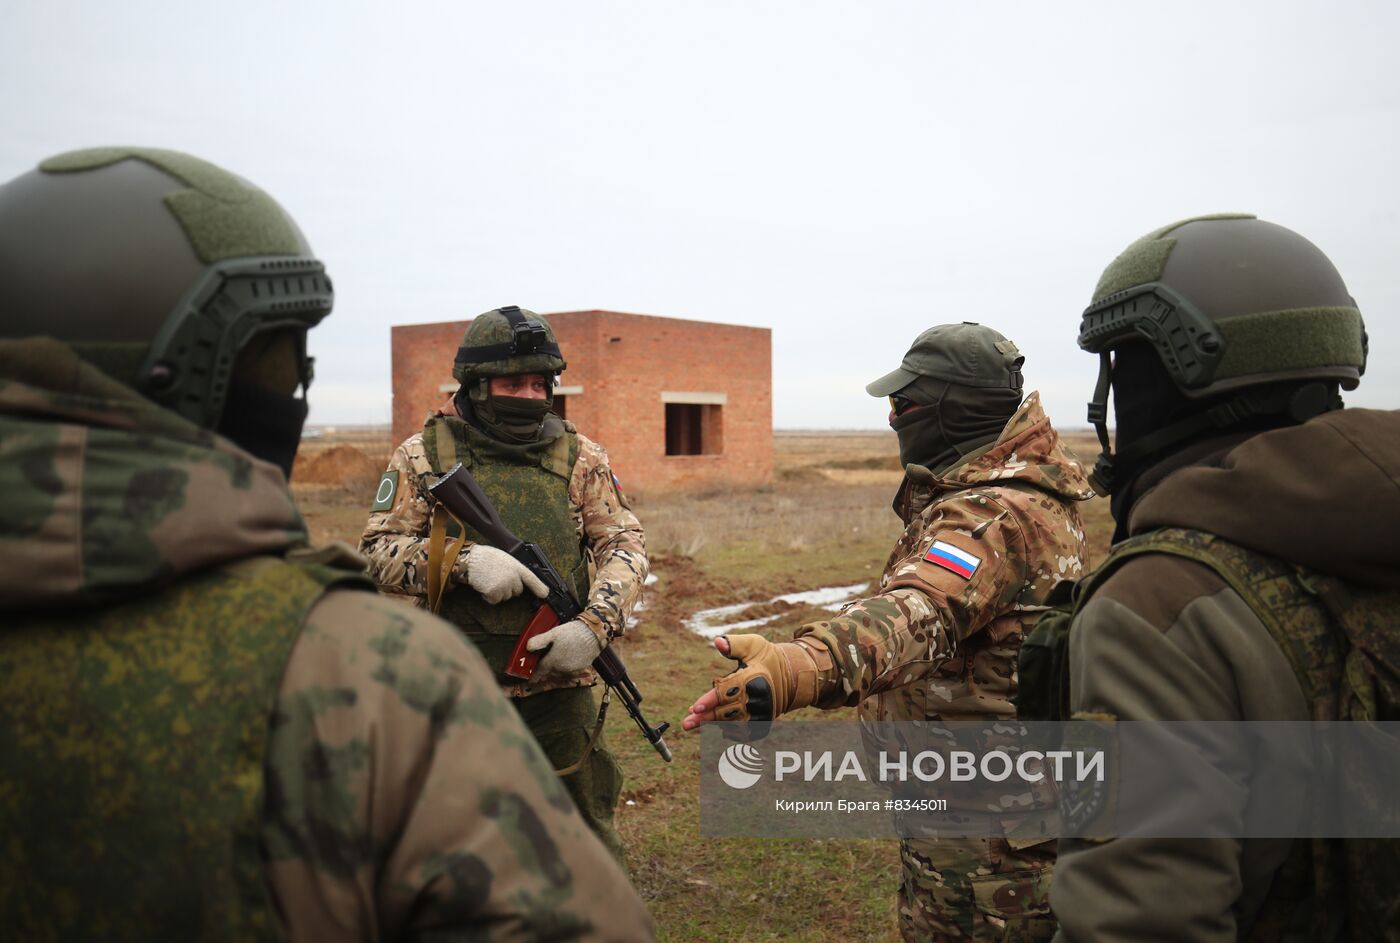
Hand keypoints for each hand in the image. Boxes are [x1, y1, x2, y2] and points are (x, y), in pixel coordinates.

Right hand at [465, 545, 548, 603]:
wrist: (470, 559)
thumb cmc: (485, 557)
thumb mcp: (504, 558)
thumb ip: (513, 569)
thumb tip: (517, 580)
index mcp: (516, 566)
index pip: (531, 578)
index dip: (539, 587)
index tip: (545, 594)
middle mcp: (513, 576)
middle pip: (517, 591)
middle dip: (508, 589)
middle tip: (497, 579)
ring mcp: (504, 585)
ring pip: (505, 597)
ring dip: (497, 592)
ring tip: (488, 580)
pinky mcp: (494, 592)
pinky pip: (494, 600)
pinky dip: (488, 597)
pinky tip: (484, 585)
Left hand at [526, 619, 602, 675]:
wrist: (593, 633)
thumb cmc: (572, 632)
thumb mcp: (553, 633)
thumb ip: (538, 641)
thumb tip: (528, 647)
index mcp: (553, 661)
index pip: (540, 671)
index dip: (534, 676)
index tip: (531, 681)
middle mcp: (562, 668)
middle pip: (550, 671)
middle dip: (546, 669)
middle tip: (545, 662)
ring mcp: (573, 669)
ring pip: (561, 671)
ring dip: (557, 667)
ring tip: (558, 657)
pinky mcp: (582, 667)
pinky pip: (570, 670)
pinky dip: (567, 666)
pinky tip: (568, 656)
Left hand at [682, 635, 827, 729]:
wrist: (792, 675)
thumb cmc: (766, 657)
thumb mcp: (753, 645)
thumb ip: (734, 644)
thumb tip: (718, 641)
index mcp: (754, 680)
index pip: (727, 692)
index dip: (710, 700)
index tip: (694, 708)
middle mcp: (759, 700)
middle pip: (726, 712)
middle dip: (705, 718)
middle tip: (686, 724)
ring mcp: (762, 714)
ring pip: (733, 724)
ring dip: (714, 726)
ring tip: (695, 725)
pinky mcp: (764, 723)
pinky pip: (744, 732)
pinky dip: (729, 732)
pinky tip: (715, 727)